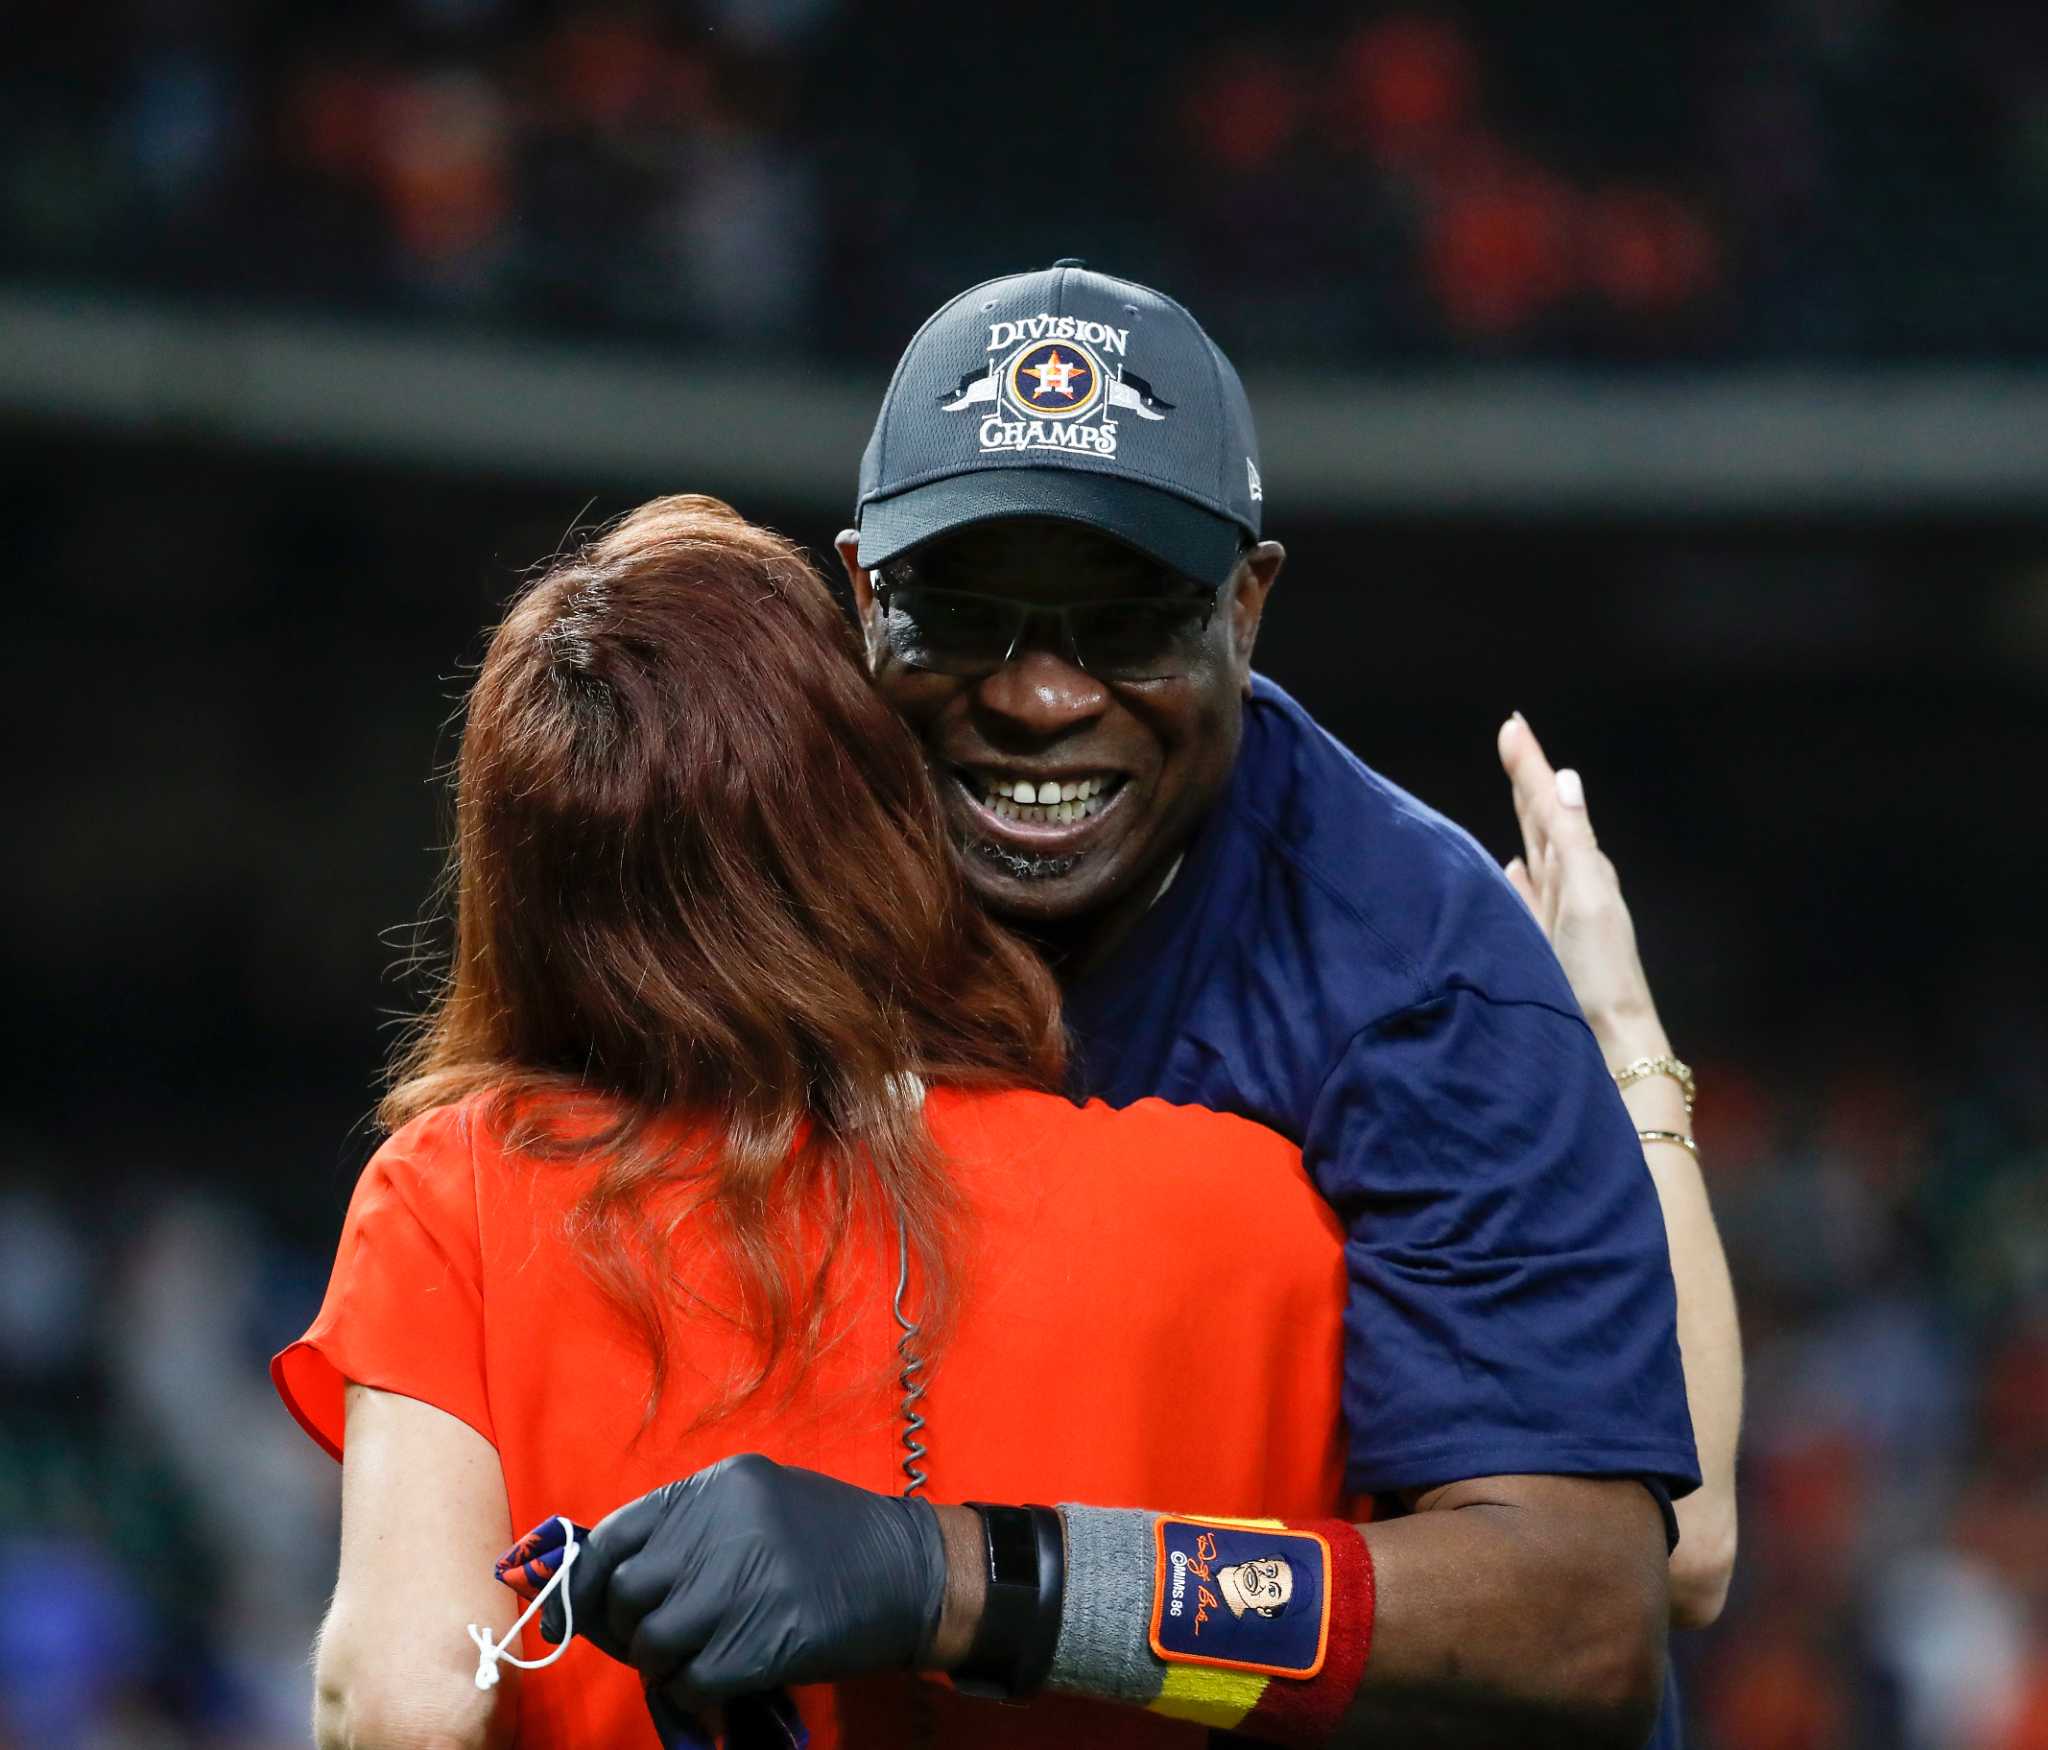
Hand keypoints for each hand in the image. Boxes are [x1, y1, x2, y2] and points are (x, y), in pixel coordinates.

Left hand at [544, 1454, 946, 1705]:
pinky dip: (696, 1691)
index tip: (577, 1612)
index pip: (617, 1534)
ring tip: (695, 1659)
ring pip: (655, 1641)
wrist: (914, 1573)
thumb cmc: (832, 1540)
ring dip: (663, 1663)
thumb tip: (615, 1580)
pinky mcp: (766, 1638)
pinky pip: (694, 1679)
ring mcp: (747, 1581)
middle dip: (629, 1628)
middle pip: (630, 1592)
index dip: (587, 1581)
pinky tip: (721, 1679)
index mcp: (722, 1485)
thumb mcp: (761, 1505)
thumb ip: (695, 1529)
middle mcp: (728, 1524)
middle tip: (652, 1642)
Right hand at [1496, 714, 1667, 1066]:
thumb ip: (1573, 841)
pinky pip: (1522, 897)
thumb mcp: (1589, 897)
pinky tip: (1506, 870)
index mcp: (1582, 868)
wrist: (1609, 1045)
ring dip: (1523, 824)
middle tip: (1512, 741)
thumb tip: (1565, 779)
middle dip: (1528, 781)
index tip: (1512, 724)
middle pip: (1543, 822)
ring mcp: (1554, 915)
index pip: (1549, 804)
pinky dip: (1514, 877)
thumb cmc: (1599, 973)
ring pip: (1534, 855)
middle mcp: (1570, 886)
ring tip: (1515, 793)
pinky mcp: (1539, 944)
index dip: (1530, 766)